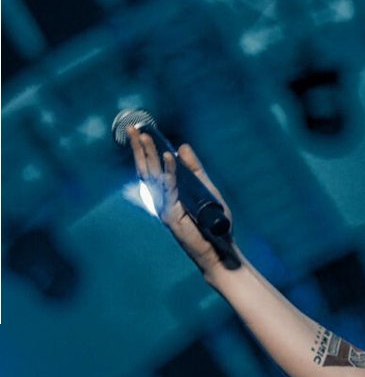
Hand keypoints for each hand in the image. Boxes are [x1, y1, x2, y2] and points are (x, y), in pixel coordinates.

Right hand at [127, 126, 238, 275]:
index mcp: (167, 193)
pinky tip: (168, 156)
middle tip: (132, 127)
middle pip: (147, 169)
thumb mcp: (205, 189)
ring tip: (144, 136)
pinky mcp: (171, 215)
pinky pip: (170, 189)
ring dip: (149, 155)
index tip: (139, 130)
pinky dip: (169, 172)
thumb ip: (194, 169)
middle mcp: (161, 199)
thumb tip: (182, 146)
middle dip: (139, 148)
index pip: (151, 167)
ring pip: (153, 176)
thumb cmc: (212, 223)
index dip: (144, 149)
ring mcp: (164, 207)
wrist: (219, 249)